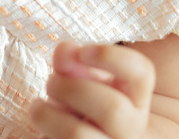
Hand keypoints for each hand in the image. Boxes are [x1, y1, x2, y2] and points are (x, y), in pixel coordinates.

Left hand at [30, 41, 154, 138]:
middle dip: (71, 89)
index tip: (83, 51)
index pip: (142, 73)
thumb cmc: (86, 106)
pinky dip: (45, 133)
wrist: (92, 137)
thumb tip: (64, 50)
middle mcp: (131, 128)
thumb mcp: (85, 81)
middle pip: (111, 108)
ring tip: (37, 107)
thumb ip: (73, 62)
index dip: (111, 57)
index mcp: (137, 99)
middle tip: (50, 82)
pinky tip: (43, 129)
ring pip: (78, 135)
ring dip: (48, 115)